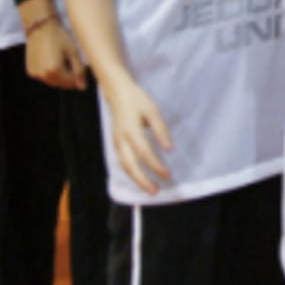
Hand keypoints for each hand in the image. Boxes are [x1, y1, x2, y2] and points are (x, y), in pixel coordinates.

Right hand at [25, 19, 88, 90]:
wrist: (40, 27)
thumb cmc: (59, 37)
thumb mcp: (73, 52)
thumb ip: (79, 70)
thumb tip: (82, 87)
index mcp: (55, 71)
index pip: (72, 83)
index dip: (79, 78)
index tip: (81, 69)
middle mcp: (43, 75)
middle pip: (62, 84)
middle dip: (69, 78)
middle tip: (72, 64)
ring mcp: (35, 74)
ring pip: (52, 82)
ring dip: (59, 77)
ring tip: (61, 61)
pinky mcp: (30, 71)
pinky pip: (43, 77)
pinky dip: (49, 73)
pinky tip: (52, 61)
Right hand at [100, 72, 173, 194]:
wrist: (117, 92)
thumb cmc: (138, 100)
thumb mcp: (153, 111)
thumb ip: (161, 130)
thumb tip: (169, 149)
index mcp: (131, 130)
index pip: (145, 153)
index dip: (156, 166)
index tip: (168, 176)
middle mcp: (121, 139)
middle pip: (131, 165)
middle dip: (143, 181)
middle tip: (156, 191)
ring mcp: (116, 142)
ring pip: (125, 166)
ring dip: (136, 179)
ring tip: (150, 188)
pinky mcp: (115, 143)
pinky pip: (122, 161)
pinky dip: (130, 172)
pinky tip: (139, 177)